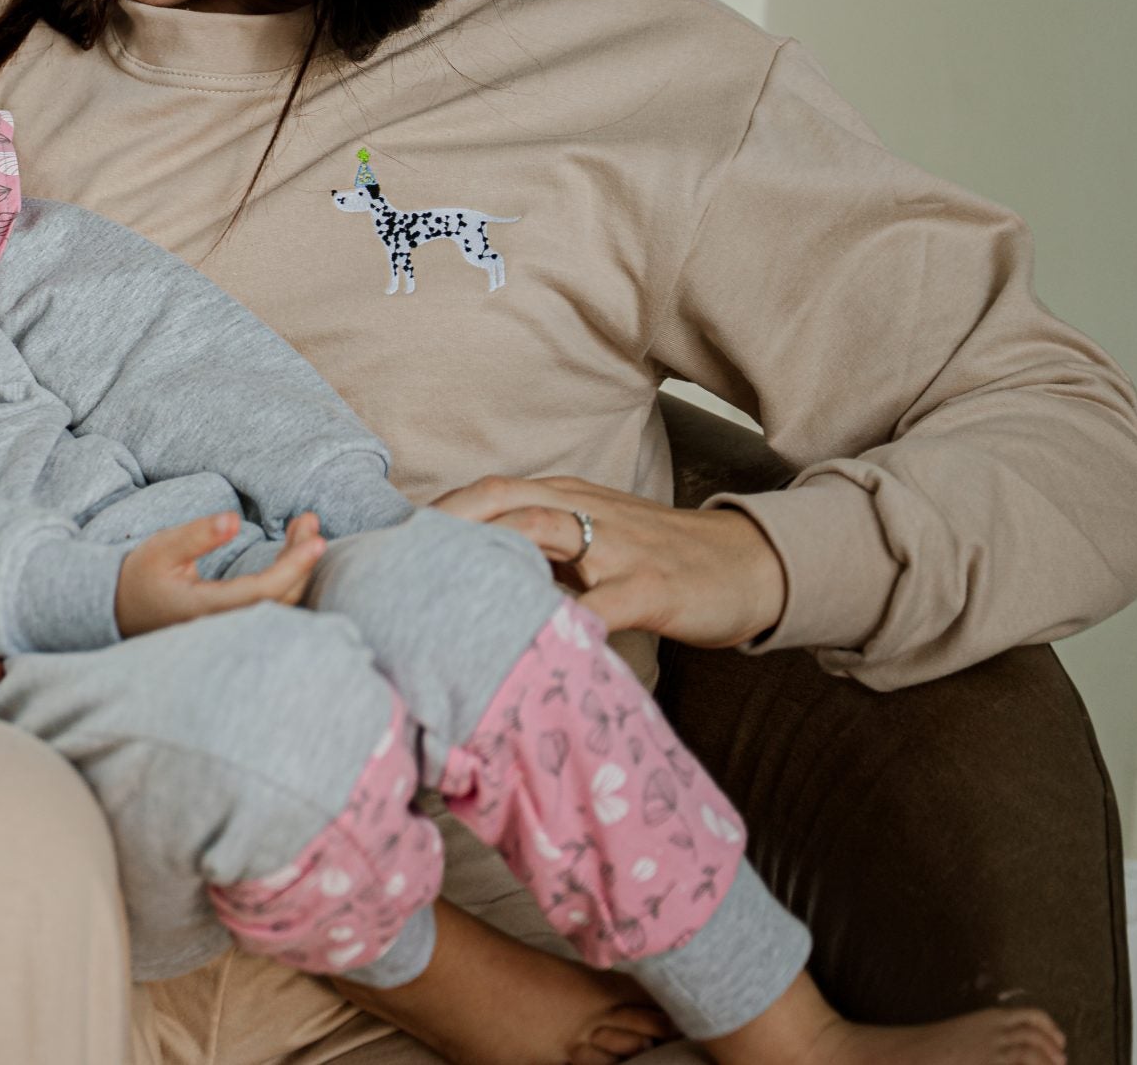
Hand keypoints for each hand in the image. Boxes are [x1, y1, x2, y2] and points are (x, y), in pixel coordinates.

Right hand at [115, 512, 326, 638]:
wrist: (120, 609)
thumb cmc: (140, 576)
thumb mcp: (162, 549)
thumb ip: (197, 536)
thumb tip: (233, 519)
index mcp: (205, 609)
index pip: (261, 591)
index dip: (293, 567)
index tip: (316, 540)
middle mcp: (224, 626)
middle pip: (280, 598)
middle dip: (302, 559)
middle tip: (310, 520)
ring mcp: (231, 630)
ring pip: (280, 604)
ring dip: (299, 567)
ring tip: (306, 527)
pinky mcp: (236, 624)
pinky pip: (273, 605)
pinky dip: (289, 577)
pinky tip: (294, 551)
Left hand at [428, 476, 786, 649]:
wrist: (747, 563)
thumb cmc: (656, 558)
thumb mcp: (592, 542)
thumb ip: (537, 552)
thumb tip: (470, 579)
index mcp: (564, 498)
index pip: (489, 492)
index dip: (437, 512)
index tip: (389, 542)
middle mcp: (583, 511)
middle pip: (500, 499)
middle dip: (444, 523)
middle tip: (396, 560)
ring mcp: (617, 546)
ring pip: (540, 532)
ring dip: (487, 554)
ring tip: (440, 590)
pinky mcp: (652, 585)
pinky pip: (604, 602)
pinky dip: (568, 619)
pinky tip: (534, 643)